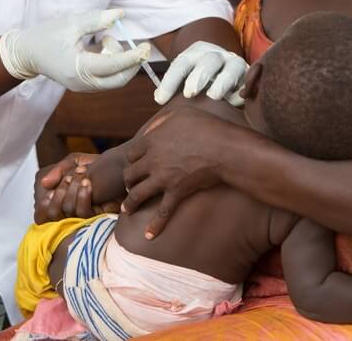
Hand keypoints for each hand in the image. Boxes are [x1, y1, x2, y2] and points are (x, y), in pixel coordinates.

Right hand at [0, 9, 148, 91]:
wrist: (27, 53)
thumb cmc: (47, 35)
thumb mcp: (71, 23)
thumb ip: (96, 20)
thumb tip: (120, 15)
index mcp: (77, 68)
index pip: (111, 66)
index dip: (131, 57)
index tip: (145, 47)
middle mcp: (82, 83)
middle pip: (118, 80)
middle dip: (131, 63)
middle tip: (138, 45)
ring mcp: (83, 87)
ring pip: (114, 79)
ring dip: (119, 60)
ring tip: (104, 39)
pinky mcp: (85, 85)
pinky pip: (107, 78)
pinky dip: (112, 64)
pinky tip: (101, 47)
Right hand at [34, 153, 120, 222]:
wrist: (122, 168)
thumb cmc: (96, 166)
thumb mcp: (73, 162)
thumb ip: (58, 170)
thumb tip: (45, 184)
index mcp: (58, 204)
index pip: (41, 214)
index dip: (44, 202)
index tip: (53, 186)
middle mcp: (68, 215)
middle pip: (49, 214)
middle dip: (58, 193)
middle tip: (69, 179)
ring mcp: (82, 219)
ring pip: (64, 213)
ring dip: (70, 194)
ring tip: (81, 179)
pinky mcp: (96, 218)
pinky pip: (82, 213)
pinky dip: (82, 197)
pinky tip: (88, 185)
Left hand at [122, 108, 244, 238]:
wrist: (225, 149)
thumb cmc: (207, 128)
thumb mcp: (181, 114)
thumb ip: (161, 121)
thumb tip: (150, 129)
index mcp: (152, 141)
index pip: (132, 154)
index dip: (132, 161)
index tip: (135, 165)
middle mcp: (153, 160)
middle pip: (130, 174)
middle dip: (128, 181)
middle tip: (130, 186)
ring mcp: (163, 178)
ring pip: (137, 194)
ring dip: (130, 203)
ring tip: (127, 210)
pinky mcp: (176, 192)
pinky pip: (162, 212)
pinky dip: (155, 226)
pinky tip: (149, 236)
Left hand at [154, 41, 247, 105]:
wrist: (224, 67)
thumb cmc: (198, 79)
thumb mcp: (184, 77)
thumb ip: (172, 87)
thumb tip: (159, 99)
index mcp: (195, 54)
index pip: (180, 65)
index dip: (170, 81)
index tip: (160, 100)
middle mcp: (216, 56)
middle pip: (209, 60)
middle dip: (199, 75)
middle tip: (189, 93)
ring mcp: (235, 64)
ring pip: (233, 67)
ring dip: (223, 81)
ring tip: (213, 96)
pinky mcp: (249, 76)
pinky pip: (248, 82)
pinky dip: (241, 92)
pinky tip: (234, 103)